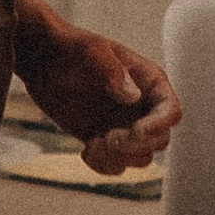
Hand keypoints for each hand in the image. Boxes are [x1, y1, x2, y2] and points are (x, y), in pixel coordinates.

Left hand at [12, 3, 181, 174]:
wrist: (43, 61)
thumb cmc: (71, 48)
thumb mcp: (91, 51)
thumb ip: (112, 70)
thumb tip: (133, 96)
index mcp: (148, 82)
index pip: (171, 111)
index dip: (158, 126)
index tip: (134, 131)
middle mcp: (142, 106)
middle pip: (160, 140)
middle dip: (134, 146)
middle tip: (108, 138)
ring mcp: (125, 125)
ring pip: (142, 158)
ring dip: (119, 159)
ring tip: (94, 145)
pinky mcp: (106, 140)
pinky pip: (118, 166)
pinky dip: (104, 166)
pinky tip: (86, 151)